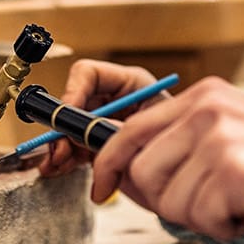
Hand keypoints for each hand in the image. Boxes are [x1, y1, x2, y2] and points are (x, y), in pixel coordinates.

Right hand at [39, 59, 169, 177]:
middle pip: (74, 102)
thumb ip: (121, 127)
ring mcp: (104, 122)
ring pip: (69, 127)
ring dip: (60, 145)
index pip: (89, 73)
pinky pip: (73, 146)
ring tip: (57, 163)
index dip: (73, 91)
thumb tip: (92, 129)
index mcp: (130, 83)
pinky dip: (65, 158)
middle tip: (59, 147)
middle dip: (63, 126)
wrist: (186, 170)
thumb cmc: (179, 140)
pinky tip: (60, 167)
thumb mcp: (151, 129)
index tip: (69, 114)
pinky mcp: (100, 143)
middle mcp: (113, 99)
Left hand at [90, 76, 243, 240]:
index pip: (132, 130)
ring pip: (168, 202)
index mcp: (207, 95)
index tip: (102, 188)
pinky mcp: (235, 170)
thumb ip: (187, 145)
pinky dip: (225, 228)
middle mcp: (210, 108)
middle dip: (166, 203)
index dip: (109, 165)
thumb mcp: (236, 136)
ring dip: (201, 217)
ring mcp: (221, 136)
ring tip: (238, 204)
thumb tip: (132, 176)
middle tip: (206, 208)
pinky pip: (201, 218)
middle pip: (142, 173)